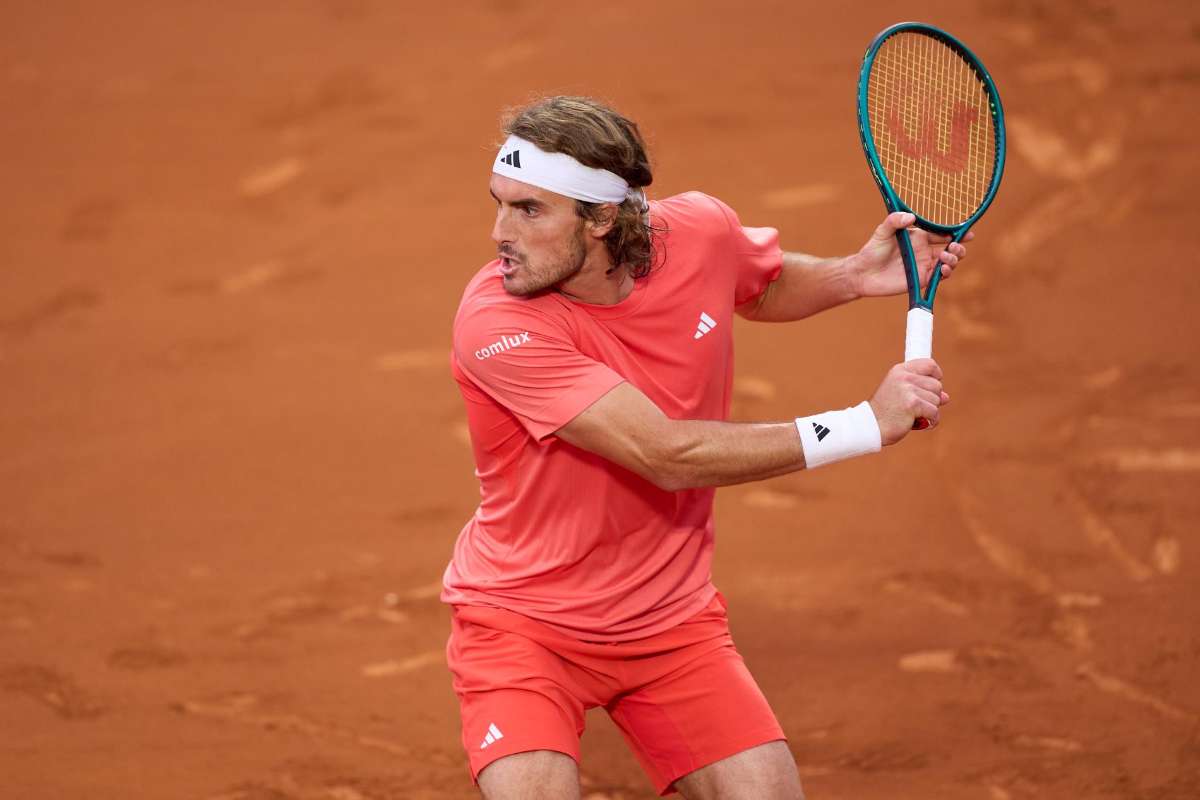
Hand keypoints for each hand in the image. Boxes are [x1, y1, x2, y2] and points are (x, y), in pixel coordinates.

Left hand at [847, 212, 970, 298]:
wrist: (863, 273)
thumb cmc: (872, 251)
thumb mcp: (882, 232)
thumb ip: (894, 221)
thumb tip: (911, 216)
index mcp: (919, 237)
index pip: (942, 233)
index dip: (957, 232)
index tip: (967, 232)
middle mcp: (925, 251)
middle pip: (951, 248)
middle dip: (959, 247)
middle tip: (955, 246)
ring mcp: (924, 266)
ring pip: (949, 262)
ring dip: (954, 259)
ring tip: (946, 256)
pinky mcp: (921, 280)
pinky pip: (939, 277)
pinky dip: (946, 272)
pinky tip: (943, 268)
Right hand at [868, 359, 949, 444]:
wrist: (870, 426)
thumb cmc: (886, 412)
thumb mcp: (901, 395)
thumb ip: (922, 391)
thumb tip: (946, 397)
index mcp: (900, 371)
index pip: (929, 364)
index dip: (936, 376)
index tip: (932, 386)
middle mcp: (904, 377)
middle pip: (937, 385)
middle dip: (932, 399)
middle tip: (917, 408)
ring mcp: (907, 389)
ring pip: (937, 400)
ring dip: (930, 412)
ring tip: (915, 416)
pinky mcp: (912, 404)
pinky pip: (934, 412)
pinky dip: (931, 421)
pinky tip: (920, 423)